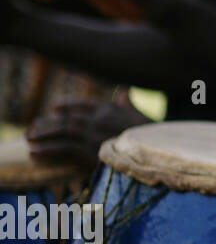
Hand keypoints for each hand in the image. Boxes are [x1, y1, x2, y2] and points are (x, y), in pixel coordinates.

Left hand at [25, 89, 151, 172]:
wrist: (160, 149)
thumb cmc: (152, 133)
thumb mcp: (140, 113)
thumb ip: (128, 102)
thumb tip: (125, 91)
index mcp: (110, 108)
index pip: (82, 103)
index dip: (66, 105)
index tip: (54, 107)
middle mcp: (100, 118)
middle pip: (67, 117)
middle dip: (48, 123)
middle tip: (32, 128)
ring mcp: (95, 133)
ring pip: (62, 130)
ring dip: (43, 135)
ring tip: (28, 138)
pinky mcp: (91, 150)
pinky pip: (63, 148)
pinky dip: (47, 150)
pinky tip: (35, 153)